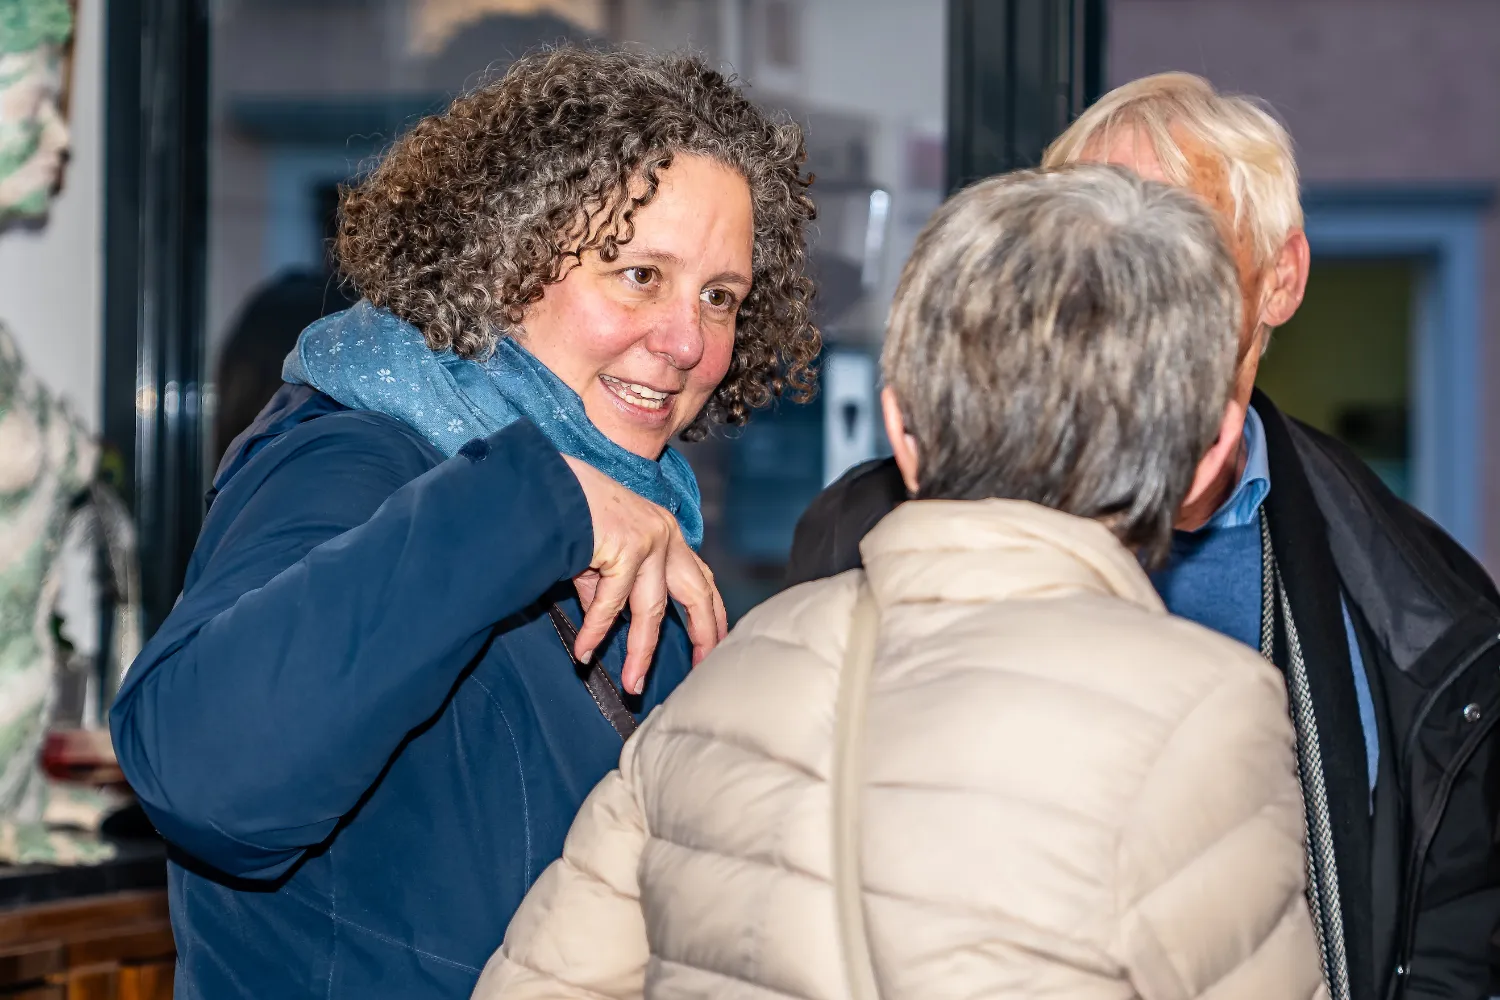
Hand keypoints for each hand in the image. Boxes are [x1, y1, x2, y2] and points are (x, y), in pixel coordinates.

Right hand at [563, 457, 727, 694]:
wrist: (545, 483)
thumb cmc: (570, 512)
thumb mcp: (602, 553)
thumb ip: (610, 590)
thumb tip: (607, 628)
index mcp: (666, 532)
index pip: (701, 579)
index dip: (712, 614)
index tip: (715, 643)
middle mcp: (665, 534)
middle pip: (697, 595)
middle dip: (704, 635)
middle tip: (700, 671)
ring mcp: (647, 540)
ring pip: (652, 610)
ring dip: (641, 652)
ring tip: (632, 683)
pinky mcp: (624, 546)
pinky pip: (610, 604)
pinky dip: (595, 632)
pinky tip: (584, 653)